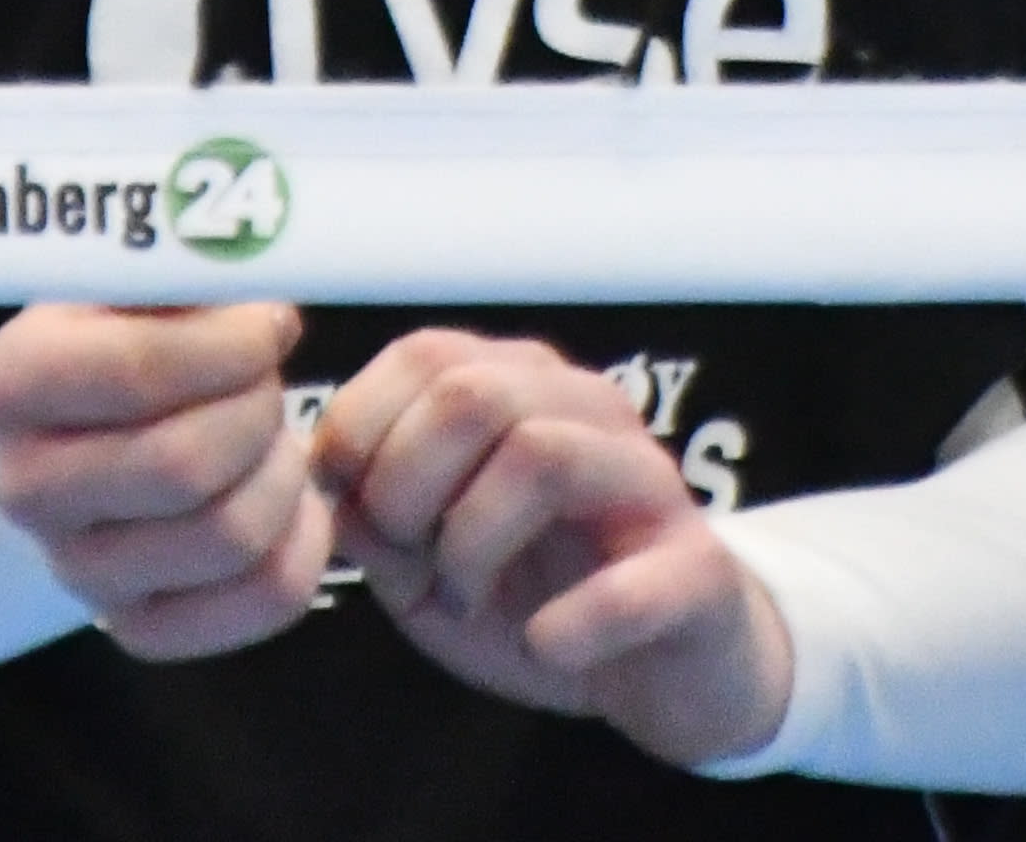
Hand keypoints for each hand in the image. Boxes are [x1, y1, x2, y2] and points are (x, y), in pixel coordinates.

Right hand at [0, 303, 332, 661]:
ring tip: (273, 430)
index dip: (231, 345)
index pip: (135, 372)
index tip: (269, 323)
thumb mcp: (136, 279)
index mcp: (13, 383)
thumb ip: (190, 272)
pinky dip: (305, 539)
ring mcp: (78, 570)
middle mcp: (26, 489)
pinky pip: (265, 597)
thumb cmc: (128, 333)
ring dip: (281, 469)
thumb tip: (266, 312)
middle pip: (185, 464)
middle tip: (266, 377)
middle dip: (257, 407)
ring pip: (230, 536)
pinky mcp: (141, 625)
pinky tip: (289, 493)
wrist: (87, 423)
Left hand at [312, 331, 791, 771]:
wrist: (668, 671)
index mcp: (523, 393)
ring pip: (541, 455)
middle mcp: (589, 415)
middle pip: (474, 393)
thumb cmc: (540, 600)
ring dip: (472, 542)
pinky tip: (545, 643)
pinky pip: (631, 582)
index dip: (361, 426)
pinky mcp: (699, 571)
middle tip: (404, 558)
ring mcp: (649, 486)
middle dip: (406, 484)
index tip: (348, 504)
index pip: (427, 353)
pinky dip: (572, 623)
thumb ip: (375, 522)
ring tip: (462, 600)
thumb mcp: (430, 567)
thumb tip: (327, 484)